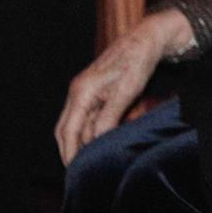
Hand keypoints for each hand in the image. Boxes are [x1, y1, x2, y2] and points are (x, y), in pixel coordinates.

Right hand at [54, 9, 190, 163]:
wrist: (146, 40)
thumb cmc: (137, 62)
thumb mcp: (126, 92)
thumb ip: (108, 118)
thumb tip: (96, 141)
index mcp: (81, 91)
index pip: (68, 130)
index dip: (70, 152)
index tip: (74, 170)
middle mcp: (78, 92)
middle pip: (66, 129)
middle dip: (69, 151)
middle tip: (78, 172)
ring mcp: (85, 91)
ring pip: (76, 124)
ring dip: (81, 142)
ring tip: (89, 162)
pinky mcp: (95, 92)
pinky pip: (87, 117)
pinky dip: (90, 132)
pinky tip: (98, 144)